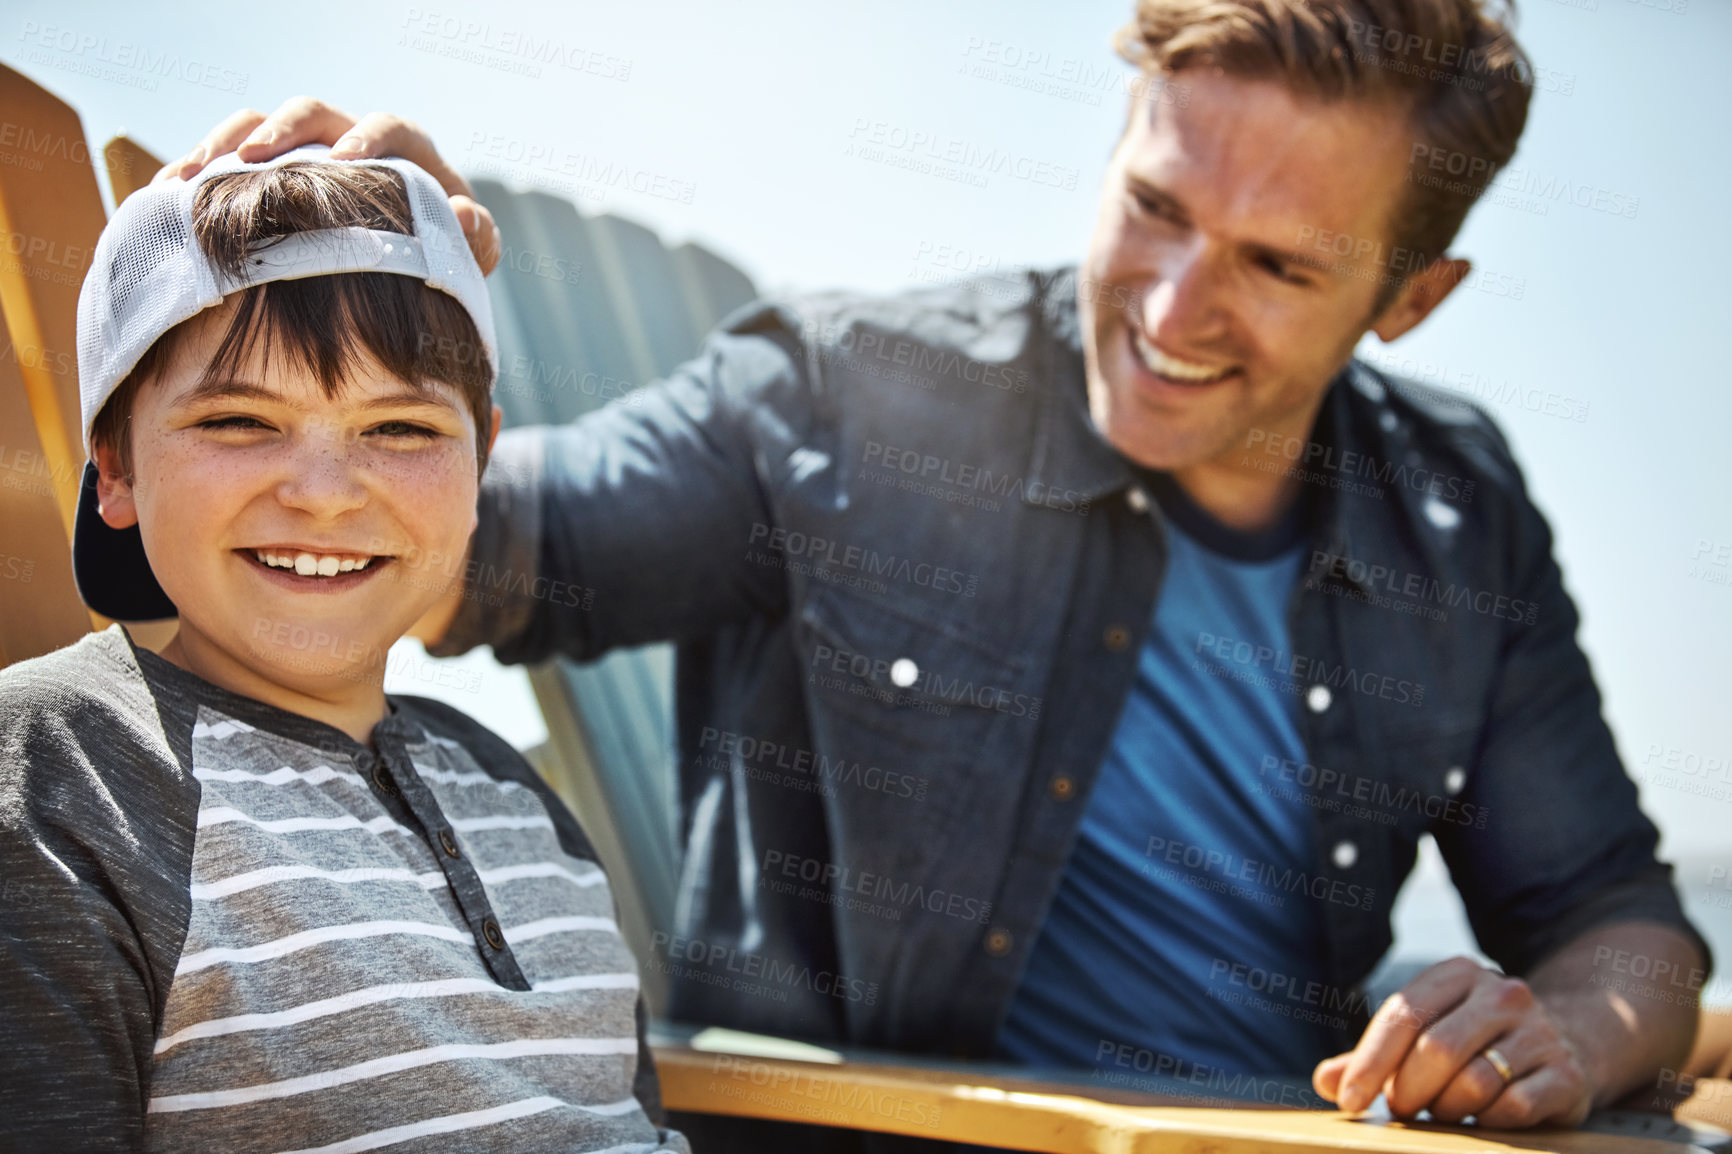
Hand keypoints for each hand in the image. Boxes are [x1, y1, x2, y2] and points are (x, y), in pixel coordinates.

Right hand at [152, 96, 500, 273]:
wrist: (409, 280)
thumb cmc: (444, 261)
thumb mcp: (467, 255)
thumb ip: (475, 237)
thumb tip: (462, 214)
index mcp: (405, 153)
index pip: (390, 128)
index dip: (367, 138)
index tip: (343, 160)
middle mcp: (349, 142)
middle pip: (312, 113)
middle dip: (282, 129)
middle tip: (257, 156)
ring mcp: (302, 156)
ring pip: (258, 126)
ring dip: (223, 145)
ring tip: (194, 176)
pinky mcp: (265, 177)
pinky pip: (224, 158)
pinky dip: (198, 171)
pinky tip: (169, 196)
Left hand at [1312, 957, 1593, 1127]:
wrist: (1572, 1043)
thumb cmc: (1476, 1042)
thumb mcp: (1426, 1034)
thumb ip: (1374, 1057)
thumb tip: (1327, 1081)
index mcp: (1458, 974)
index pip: (1402, 1015)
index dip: (1369, 1062)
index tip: (1349, 1101)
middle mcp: (1503, 994)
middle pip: (1436, 1049)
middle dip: (1407, 1089)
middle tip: (1401, 1110)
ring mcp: (1541, 1032)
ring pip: (1474, 1082)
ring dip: (1446, 1109)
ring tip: (1442, 1111)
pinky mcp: (1567, 1075)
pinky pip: (1513, 1108)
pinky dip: (1487, 1121)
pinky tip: (1483, 1119)